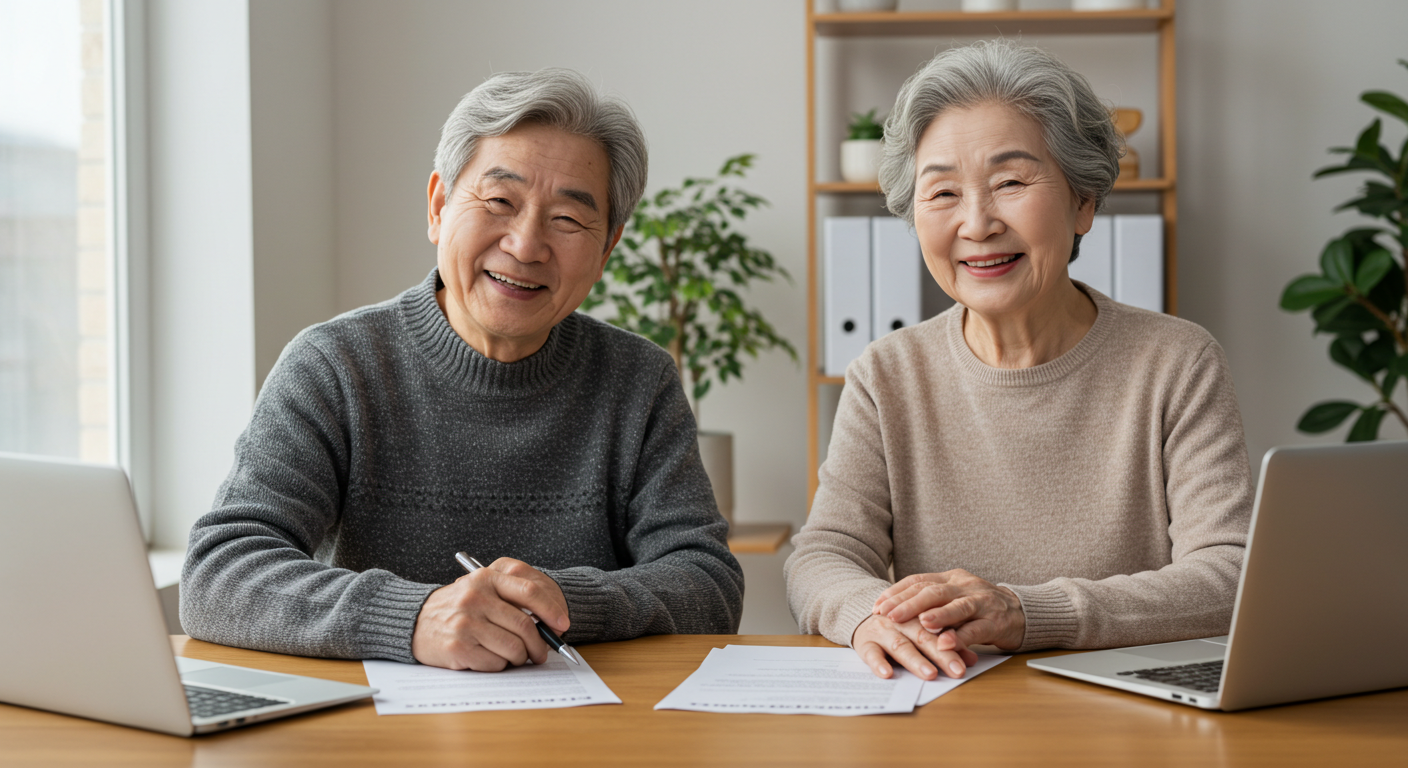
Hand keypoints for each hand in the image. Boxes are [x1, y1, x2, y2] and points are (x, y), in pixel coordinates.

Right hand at [411, 557, 569, 670]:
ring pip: (513, 648)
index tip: (563, 624)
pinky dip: (500, 665)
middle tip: (541, 653)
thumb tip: (549, 622)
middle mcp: (475, 598)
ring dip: (520, 658)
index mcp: (486, 578)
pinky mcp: (458, 648)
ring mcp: (466, 623)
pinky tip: (491, 658)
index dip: (551, 609)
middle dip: (540, 645)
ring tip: (516, 657)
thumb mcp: (480, 588)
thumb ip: (510, 597)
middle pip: (525, 626)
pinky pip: (496, 663)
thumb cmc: (456, 607)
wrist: (414, 621)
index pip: (529, 591)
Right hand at [852, 614, 979, 680]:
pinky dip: (878, 664)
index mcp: (919, 614)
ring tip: (930, 674)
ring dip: (915, 660)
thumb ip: (948, 643)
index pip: (939, 629)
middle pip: (923, 636)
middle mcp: (901, 620)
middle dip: (941, 654)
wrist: (863, 619)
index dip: (954, 645)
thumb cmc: (901, 628)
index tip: (967, 663)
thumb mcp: (924, 632)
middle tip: (956, 670)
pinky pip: (871, 653)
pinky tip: (887, 674)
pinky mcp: (865, 642)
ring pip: (900, 644)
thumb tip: (972, 660)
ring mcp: (882, 630)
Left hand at [872, 569, 1024, 651]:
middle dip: (909, 604)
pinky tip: (946, 644)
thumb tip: (893, 609)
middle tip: (889, 616)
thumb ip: (930, 602)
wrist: (1020, 612)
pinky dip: (961, 637)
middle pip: (934, 591)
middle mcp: (965, 586)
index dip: (896, 593)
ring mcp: (983, 602)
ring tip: (921, 624)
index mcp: (950, 578)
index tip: (877, 607)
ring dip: (939, 616)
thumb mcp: (952, 598)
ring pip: (958, 606)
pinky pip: (977, 628)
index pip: (919, 581)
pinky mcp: (997, 621)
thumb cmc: (978, 607)